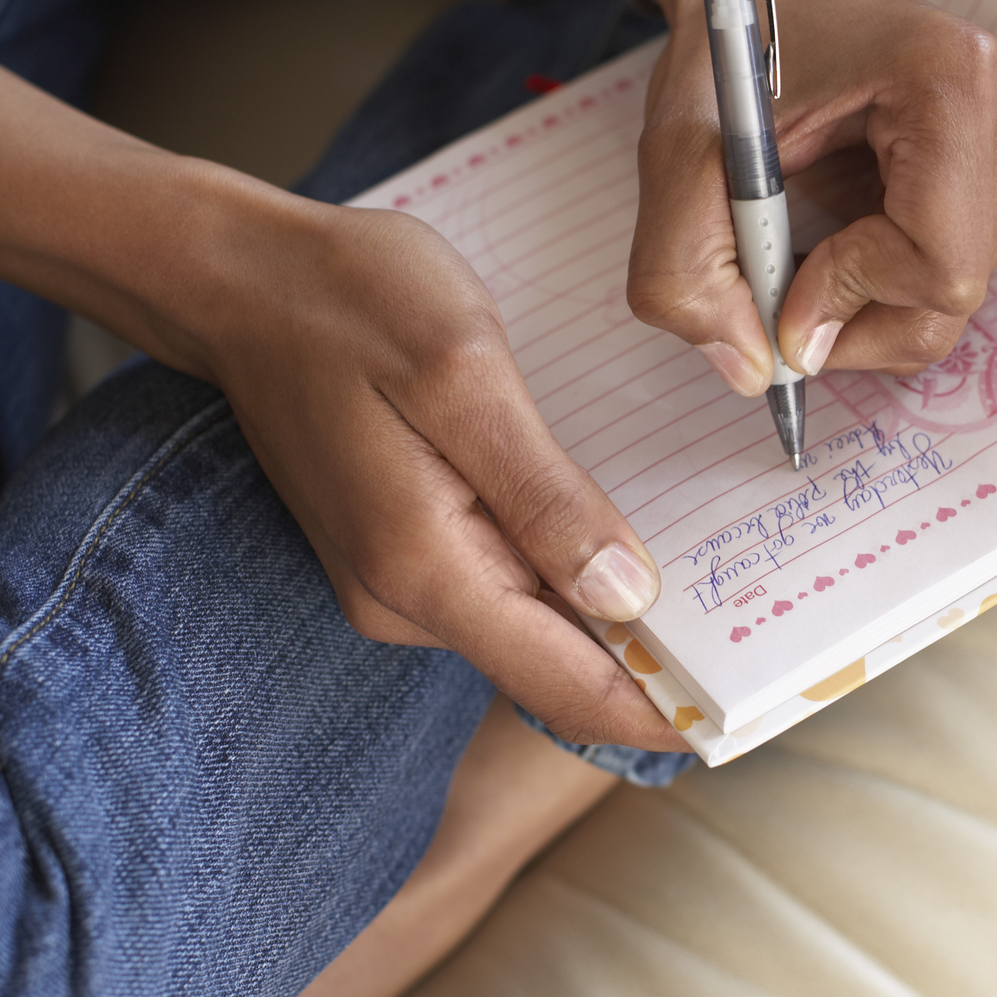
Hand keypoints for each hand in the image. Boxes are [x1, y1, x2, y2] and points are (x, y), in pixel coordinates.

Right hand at [0, 0, 679, 752]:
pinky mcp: (394, 552)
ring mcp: (393, 583)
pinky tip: (611, 532)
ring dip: (610, 616)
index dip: (658, 714)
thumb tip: (626, 600)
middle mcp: (404, 603)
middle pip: (555, 669)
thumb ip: (544, 495)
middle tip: (760, 636)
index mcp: (426, 568)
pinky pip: (499, 587)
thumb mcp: (465, 375)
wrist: (237, 278)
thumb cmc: (352, 301)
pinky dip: (560, 573)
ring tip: (711, 580)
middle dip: (652, 665)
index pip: (563, 688)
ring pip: (530, 629)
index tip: (744, 718)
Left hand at [628, 0, 996, 387]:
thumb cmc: (732, 43)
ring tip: (808, 238)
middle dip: (857, 316)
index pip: (938, 264)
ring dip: (870, 297)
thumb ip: (687, 274)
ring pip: (959, 289)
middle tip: (781, 288)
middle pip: (955, 290)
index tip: (778, 287)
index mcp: (951, 77)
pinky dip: (892, 275)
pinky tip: (847, 226)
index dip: (850, 300)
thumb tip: (756, 370)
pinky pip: (962, 264)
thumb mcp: (677, 153)